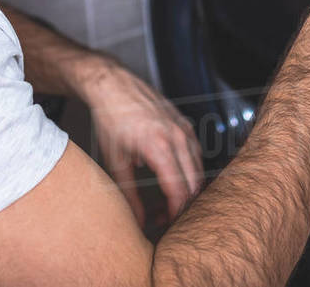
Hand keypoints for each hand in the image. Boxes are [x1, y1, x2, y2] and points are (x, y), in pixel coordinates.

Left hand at [75, 56, 203, 225]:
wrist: (113, 85)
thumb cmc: (111, 118)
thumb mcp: (115, 161)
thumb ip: (129, 194)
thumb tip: (139, 220)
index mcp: (159, 146)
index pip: (179, 191)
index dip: (175, 213)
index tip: (165, 224)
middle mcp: (177, 137)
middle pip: (194, 184)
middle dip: (181, 205)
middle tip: (161, 216)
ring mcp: (184, 129)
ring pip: (198, 170)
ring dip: (187, 189)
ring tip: (164, 199)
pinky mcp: (185, 124)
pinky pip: (196, 154)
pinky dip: (189, 171)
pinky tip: (171, 177)